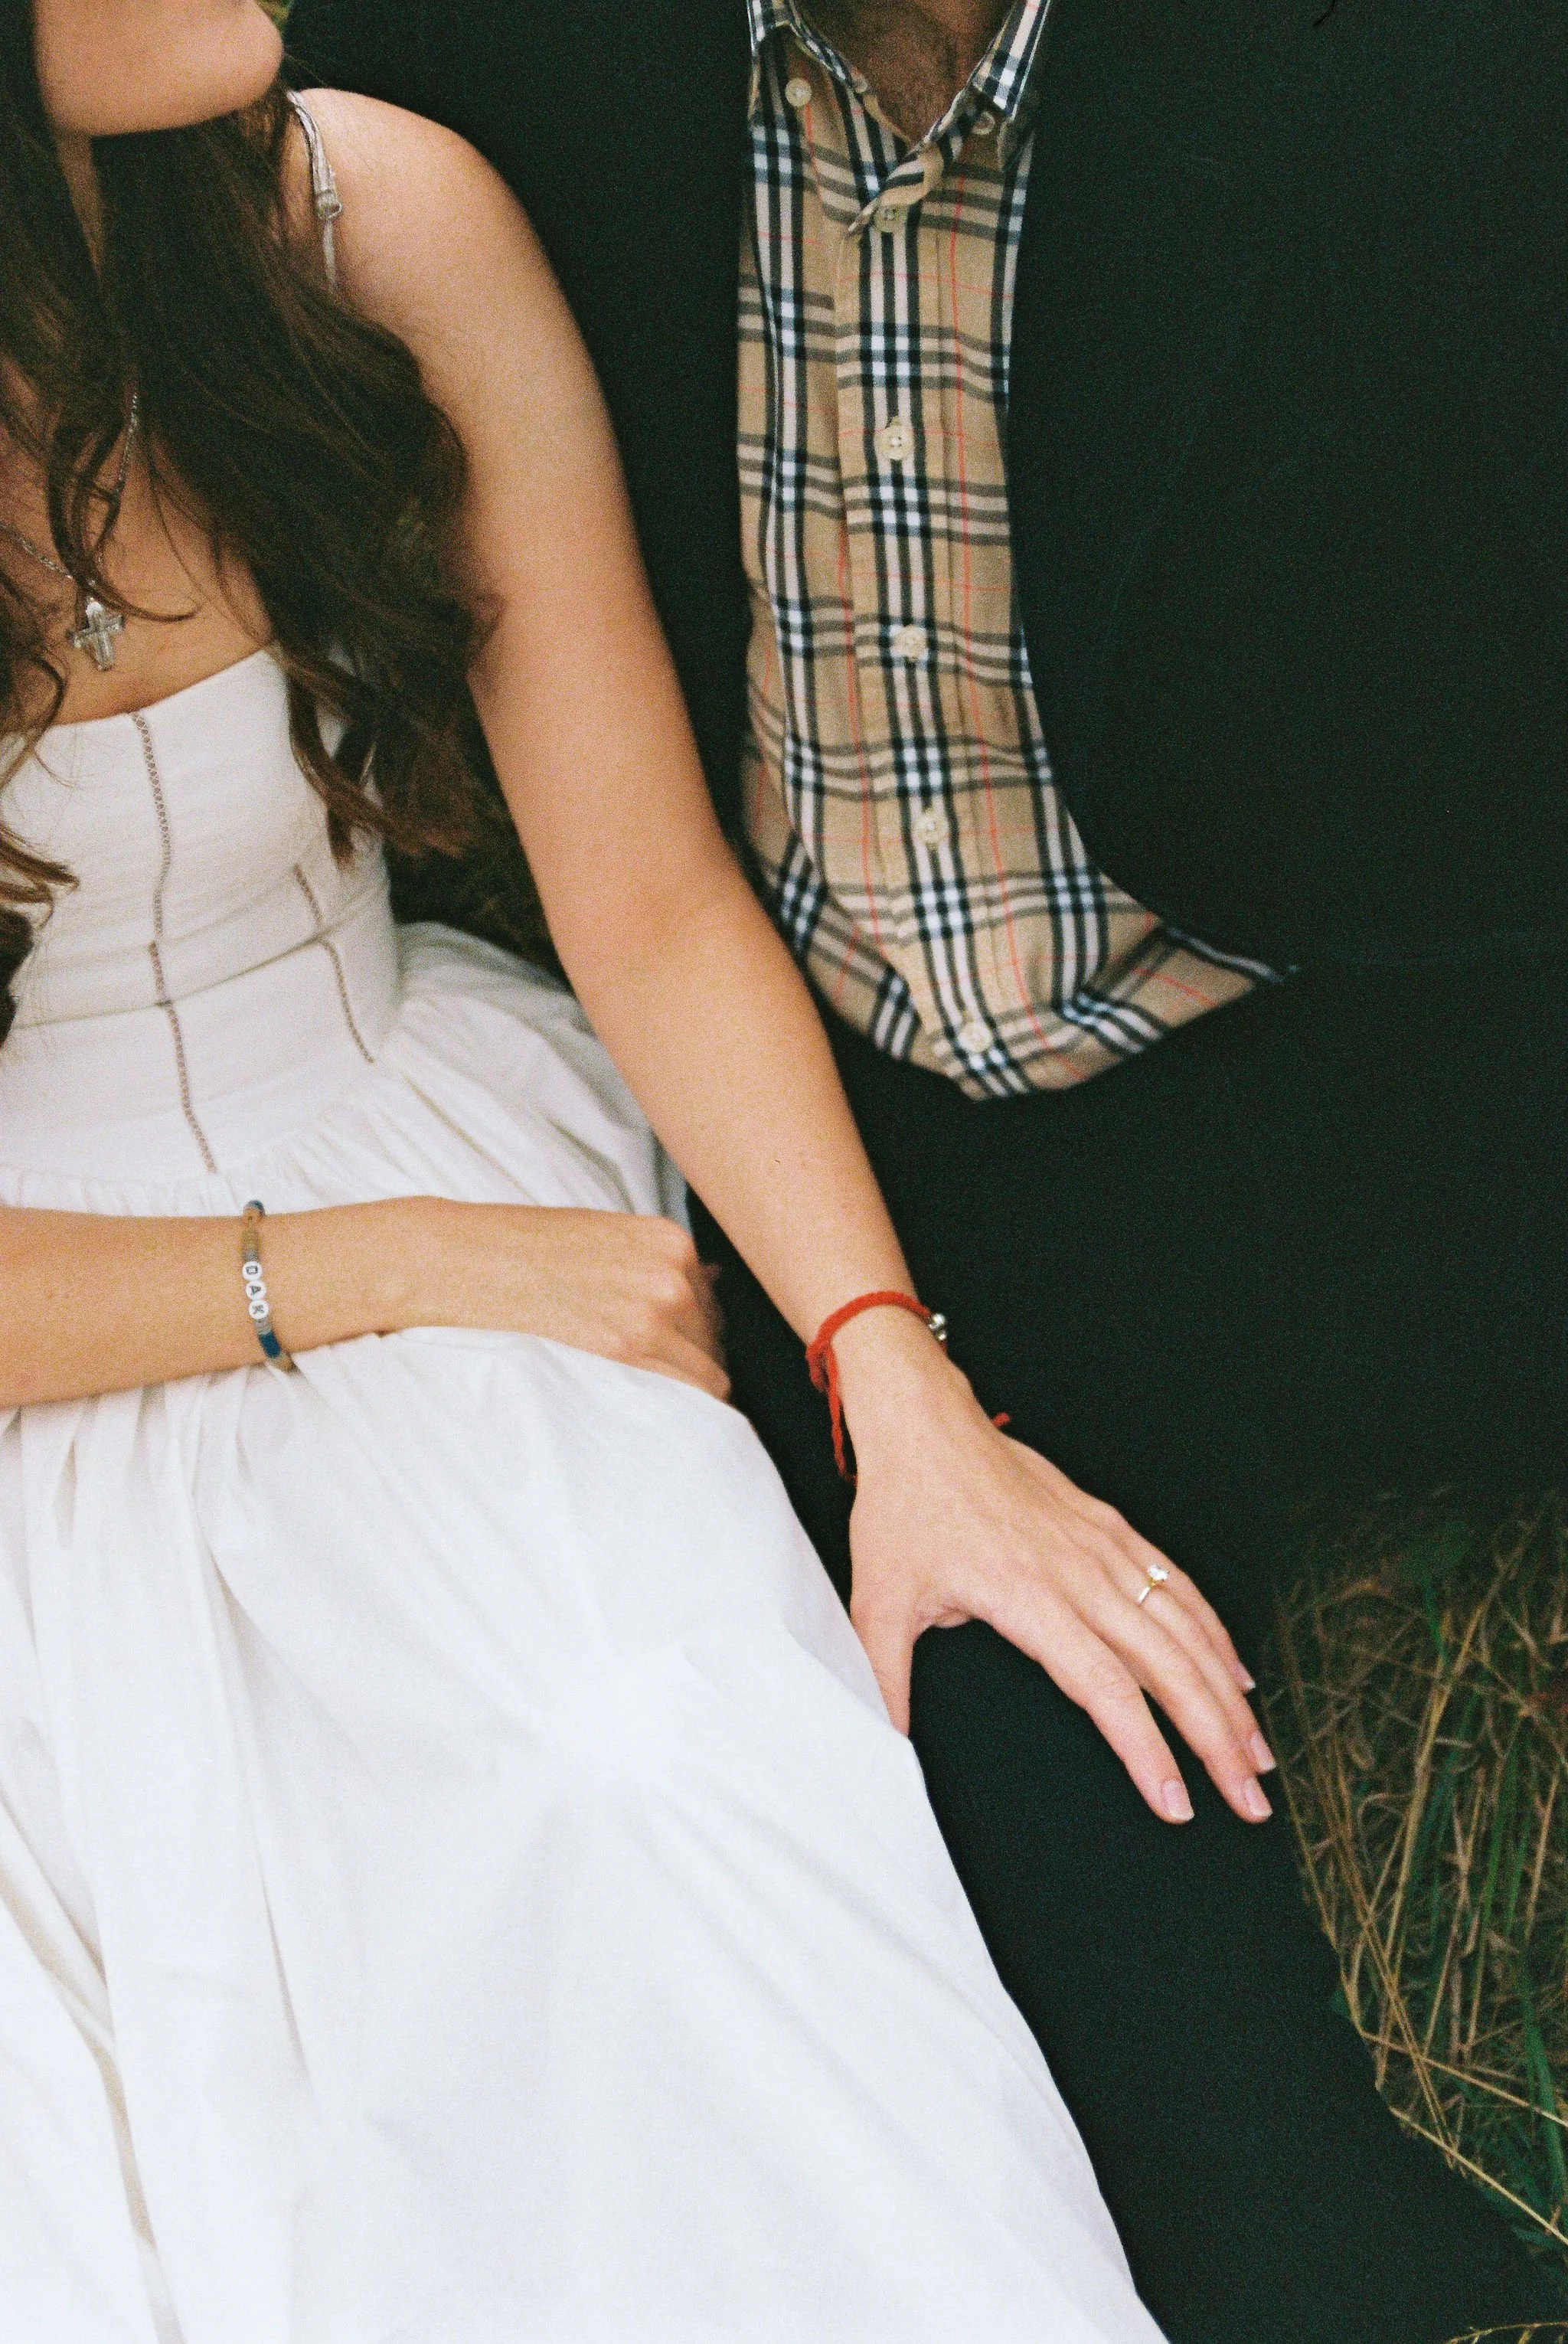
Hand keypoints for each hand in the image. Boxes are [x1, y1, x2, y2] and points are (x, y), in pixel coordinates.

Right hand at [409, 1199, 728, 1399]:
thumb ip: (660, 1263)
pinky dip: (681, 1407)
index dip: (694, 1332)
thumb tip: (718, 1278)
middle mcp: (673, 1273)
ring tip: (644, 1394)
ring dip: (683, 1386)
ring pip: (709, 1372)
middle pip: (715, 1339)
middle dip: (691, 1360)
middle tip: (652, 1378)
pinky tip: (652, 1409)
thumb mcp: (606, 1237)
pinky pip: (690, 1394)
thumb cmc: (527, 1248)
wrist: (466, 1258)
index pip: (715, 1303)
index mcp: (670, 1241)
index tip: (668, 1350)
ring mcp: (654, 1311)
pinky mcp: (627, 1348)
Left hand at [834, 1312, 1274, 1827]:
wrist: (925, 1424)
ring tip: (1256, 1750)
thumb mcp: (878, 1600)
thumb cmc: (904, 1508)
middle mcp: (1079, 1574)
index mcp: (1030, 1599)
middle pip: (1169, 1667)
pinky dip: (1213, 1631)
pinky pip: (1176, 1583)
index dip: (1147, 1749)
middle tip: (1248, 1798)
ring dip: (1228, 1692)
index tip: (1175, 1802)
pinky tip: (1234, 1670)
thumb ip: (887, 1679)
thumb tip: (888, 1742)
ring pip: (1185, 1628)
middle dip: (1216, 1738)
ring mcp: (1102, 1547)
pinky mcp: (1109, 1527)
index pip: (1108, 1688)